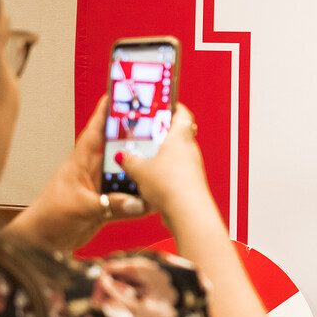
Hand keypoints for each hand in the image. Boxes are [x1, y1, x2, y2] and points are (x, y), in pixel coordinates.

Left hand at [5, 96, 149, 250]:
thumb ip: (110, 204)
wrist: (42, 241)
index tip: (123, 93)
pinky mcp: (107, 205)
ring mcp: (101, 187)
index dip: (108, 110)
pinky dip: (141, 200)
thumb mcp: (80, 207)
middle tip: (159, 128)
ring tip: (163, 164)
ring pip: (127, 173)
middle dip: (137, 137)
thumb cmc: (49, 216)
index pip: (97, 129)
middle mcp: (94, 170)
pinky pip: (129, 198)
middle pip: (119, 148)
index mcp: (81, 161)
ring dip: (142, 172)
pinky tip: (155, 199)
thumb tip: (138, 202)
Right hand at [117, 104, 213, 230]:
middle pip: (177, 134)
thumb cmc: (170, 185)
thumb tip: (124, 156)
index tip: (163, 104)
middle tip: (145, 133)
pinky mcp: (191, 183)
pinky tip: (152, 181)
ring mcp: (193, 167)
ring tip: (144, 160)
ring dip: (162, 156)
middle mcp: (190, 149)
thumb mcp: (140, 170)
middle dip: (161, 134)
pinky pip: (177, 173)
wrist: (187, 212)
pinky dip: (166, 173)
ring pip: (177, 155)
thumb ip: (130, 161)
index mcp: (179, 137)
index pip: (181, 113)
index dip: (173, 107)